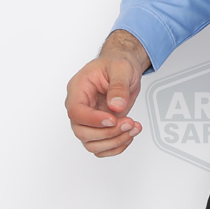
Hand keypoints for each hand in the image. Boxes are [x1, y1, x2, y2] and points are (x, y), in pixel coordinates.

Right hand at [65, 30, 149, 157]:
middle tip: (128, 123)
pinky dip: (116, 146)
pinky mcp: (100, 127)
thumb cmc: (118, 62)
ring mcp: (90, 118)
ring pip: (92, 143)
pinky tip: (129, 136)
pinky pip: (101, 146)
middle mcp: (81, 105)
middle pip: (82, 132)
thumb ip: (119, 86)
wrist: (125, 65)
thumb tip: (116, 105)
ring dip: (114, 141)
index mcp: (78, 88)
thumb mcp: (121, 67)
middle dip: (107, 132)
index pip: (77, 112)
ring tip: (132, 128)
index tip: (112, 119)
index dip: (93, 120)